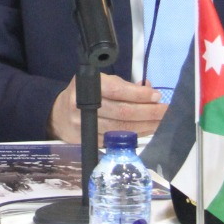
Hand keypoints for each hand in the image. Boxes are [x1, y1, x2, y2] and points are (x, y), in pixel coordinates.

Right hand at [47, 73, 167, 142]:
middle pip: (122, 113)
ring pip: (121, 129)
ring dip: (145, 126)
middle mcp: (84, 106)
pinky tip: (147, 131)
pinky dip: (134, 136)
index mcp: (87, 86)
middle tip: (166, 111)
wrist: (57, 115)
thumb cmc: (84, 93)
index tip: (156, 96)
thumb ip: (123, 86)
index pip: (118, 91)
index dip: (139, 95)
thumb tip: (150, 92)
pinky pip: (116, 140)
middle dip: (148, 112)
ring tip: (161, 122)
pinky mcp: (88, 141)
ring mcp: (85, 126)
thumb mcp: (99, 82)